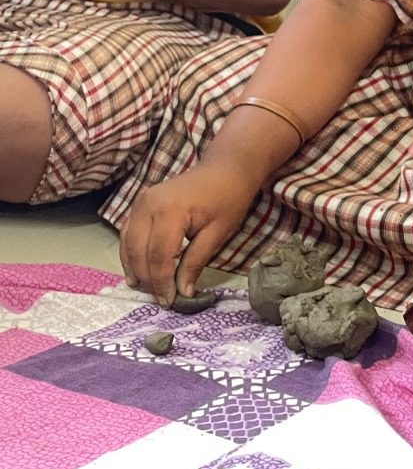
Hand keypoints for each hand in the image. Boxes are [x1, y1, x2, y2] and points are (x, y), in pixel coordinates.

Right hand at [118, 162, 256, 304]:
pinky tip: (138, 269)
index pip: (158, 255)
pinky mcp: (140, 202)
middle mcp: (148, 204)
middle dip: (147, 278)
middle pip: (138, 251)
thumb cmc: (228, 198)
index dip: (161, 281)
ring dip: (135, 267)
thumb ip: (195, 262)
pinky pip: (128, 232)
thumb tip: (182, 291)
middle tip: (160, 298)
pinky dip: (131, 252)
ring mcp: (141, 201)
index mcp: (170, 210)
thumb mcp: (217, 233)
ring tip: (146, 288)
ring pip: (127, 243)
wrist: (226, 169)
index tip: (169, 300)